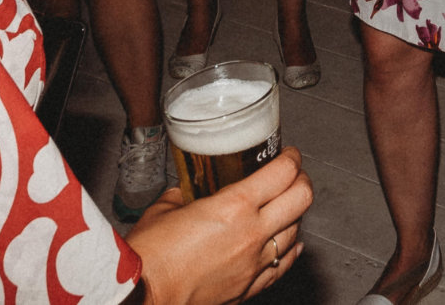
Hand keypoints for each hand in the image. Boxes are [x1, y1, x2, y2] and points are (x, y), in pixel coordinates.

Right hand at [128, 146, 312, 304]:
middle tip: (293, 175)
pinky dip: (291, 251)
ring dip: (295, 216)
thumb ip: (183, 196)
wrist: (143, 298)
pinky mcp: (248, 288)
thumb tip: (187, 194)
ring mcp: (253, 264)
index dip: (291, 158)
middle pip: (301, 199)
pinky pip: (281, 266)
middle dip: (301, 181)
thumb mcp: (164, 210)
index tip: (288, 154)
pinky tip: (292, 244)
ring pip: (295, 233)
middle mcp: (252, 233)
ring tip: (285, 207)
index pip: (282, 173)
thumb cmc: (149, 256)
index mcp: (234, 206)